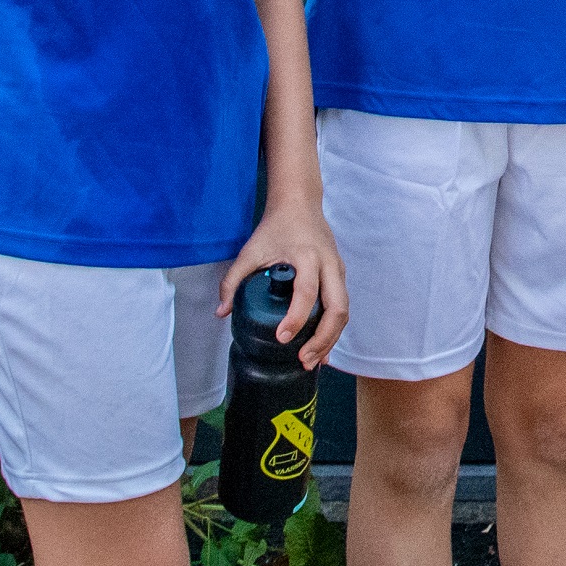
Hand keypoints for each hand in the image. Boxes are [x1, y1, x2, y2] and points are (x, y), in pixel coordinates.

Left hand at [224, 199, 348, 371]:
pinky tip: (322, 349)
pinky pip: (342, 307)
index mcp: (307, 256)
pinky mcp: (340, 276)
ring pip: (344, 311)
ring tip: (312, 361)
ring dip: (331, 339)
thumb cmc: (276, 226)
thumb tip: (221, 312)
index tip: (282, 338)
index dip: (297, 318)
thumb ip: (233, 280)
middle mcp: (329, 265)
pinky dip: (333, 330)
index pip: (306, 292)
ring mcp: (339, 271)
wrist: (300, 204)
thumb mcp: (250, 250)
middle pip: (337, 309)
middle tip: (303, 359)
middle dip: (323, 339)